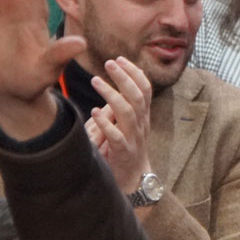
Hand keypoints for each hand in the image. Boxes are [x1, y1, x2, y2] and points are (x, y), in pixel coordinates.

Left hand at [83, 56, 154, 191]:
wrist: (133, 180)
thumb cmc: (126, 148)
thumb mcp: (129, 124)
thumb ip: (125, 104)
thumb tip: (118, 81)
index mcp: (143, 116)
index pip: (145, 89)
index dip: (134, 72)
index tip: (120, 59)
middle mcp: (141, 125)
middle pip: (138, 97)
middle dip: (124, 77)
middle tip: (109, 63)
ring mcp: (133, 139)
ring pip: (128, 113)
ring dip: (112, 94)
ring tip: (95, 81)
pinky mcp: (123, 153)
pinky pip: (116, 137)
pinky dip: (105, 123)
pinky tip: (94, 112)